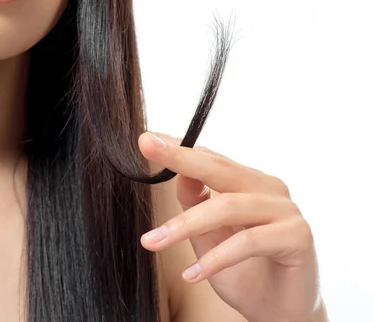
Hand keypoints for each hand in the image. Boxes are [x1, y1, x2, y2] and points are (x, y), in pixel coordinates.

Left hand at [137, 132, 326, 321]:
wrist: (279, 312)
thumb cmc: (244, 272)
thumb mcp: (209, 235)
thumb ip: (196, 203)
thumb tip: (177, 173)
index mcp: (248, 182)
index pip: (210, 159)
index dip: (178, 148)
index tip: (146, 139)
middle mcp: (269, 189)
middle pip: (219, 169)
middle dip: (179, 158)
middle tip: (147, 146)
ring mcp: (286, 210)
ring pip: (227, 206)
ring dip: (184, 225)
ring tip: (153, 242)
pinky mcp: (297, 237)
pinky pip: (247, 242)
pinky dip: (215, 259)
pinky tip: (191, 274)